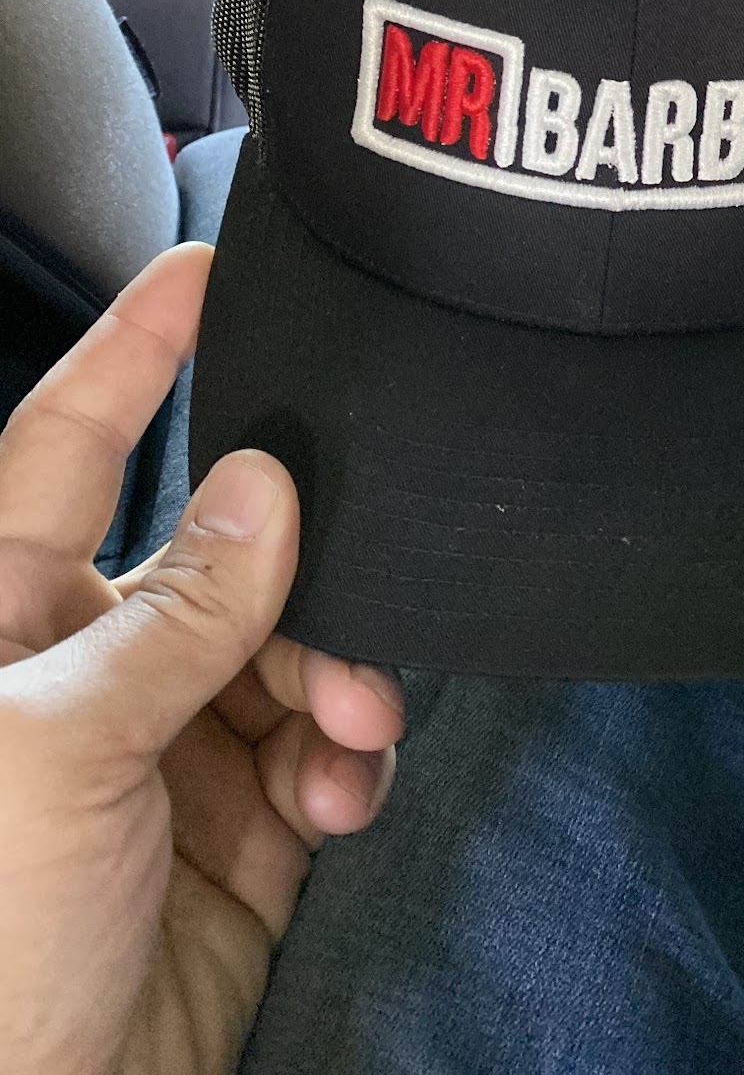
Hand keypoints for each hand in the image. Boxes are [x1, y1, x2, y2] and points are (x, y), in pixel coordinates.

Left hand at [0, 243, 404, 1074]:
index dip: (134, 349)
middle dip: (304, 569)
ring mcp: (165, 748)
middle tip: (359, 600)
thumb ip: (177, 611)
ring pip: (292, 646)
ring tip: (347, 734)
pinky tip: (342, 793)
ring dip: (340, 676)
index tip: (208, 263)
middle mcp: (84, 665)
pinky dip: (347, 759)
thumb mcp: (57, 751)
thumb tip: (265, 482)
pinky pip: (320, 747)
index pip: (68, 444)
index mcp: (2, 618)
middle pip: (223, 551)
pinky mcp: (237, 829)